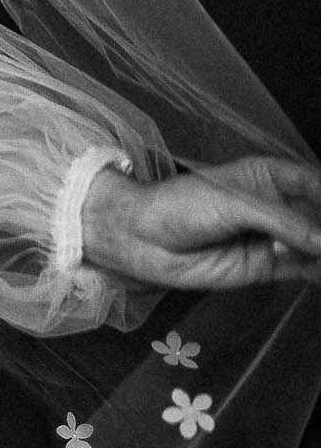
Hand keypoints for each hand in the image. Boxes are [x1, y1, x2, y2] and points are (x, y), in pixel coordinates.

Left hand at [82, 156, 320, 290]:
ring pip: (315, 245)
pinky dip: (317, 271)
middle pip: (319, 215)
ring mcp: (274, 237)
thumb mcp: (234, 204)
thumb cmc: (182, 206)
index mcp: (269, 176)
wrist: (144, 239)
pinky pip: (303, 269)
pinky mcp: (267, 266)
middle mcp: (277, 205)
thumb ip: (281, 221)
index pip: (315, 182)